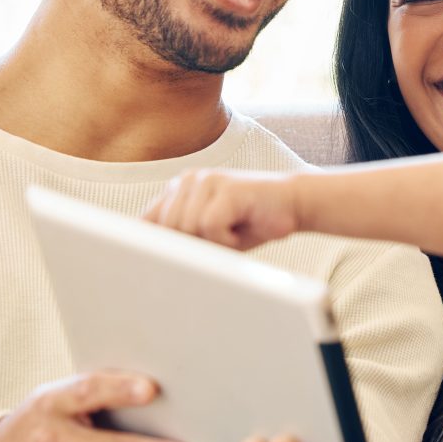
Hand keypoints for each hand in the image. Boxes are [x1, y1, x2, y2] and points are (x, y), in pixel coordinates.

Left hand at [145, 169, 301, 250]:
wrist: (294, 206)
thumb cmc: (251, 224)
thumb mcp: (207, 235)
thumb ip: (179, 238)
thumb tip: (150, 259)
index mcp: (177, 189)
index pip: (148, 221)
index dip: (152, 244)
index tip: (155, 261)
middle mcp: (186, 180)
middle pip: (167, 230)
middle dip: (193, 245)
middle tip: (221, 240)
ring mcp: (205, 180)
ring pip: (187, 228)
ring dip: (214, 242)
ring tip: (234, 232)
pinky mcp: (225, 188)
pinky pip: (210, 226)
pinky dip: (228, 238)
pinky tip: (243, 227)